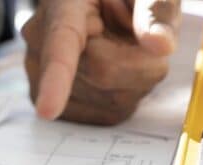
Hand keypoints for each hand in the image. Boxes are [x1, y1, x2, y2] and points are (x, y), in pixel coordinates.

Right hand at [23, 0, 180, 124]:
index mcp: (62, 5)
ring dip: (137, 82)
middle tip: (145, 36)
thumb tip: (161, 46)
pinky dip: (126, 97)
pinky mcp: (59, 105)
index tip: (47, 110)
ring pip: (111, 100)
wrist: (100, 5)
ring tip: (125, 50)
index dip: (55, 81)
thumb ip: (156, 9)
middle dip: (142, 63)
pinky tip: (119, 72)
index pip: (59, 47)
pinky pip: (107, 115)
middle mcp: (41, 42)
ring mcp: (42, 79)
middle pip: (103, 75)